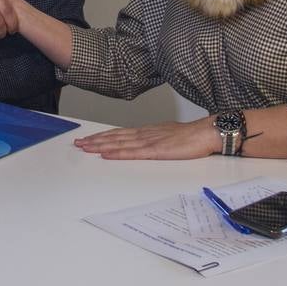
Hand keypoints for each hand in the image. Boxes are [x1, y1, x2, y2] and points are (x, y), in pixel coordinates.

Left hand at [73, 119, 216, 159]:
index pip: (121, 133)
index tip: (89, 139)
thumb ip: (157, 140)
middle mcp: (145, 133)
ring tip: (86, 148)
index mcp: (149, 131)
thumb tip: (147, 145)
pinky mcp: (156, 150)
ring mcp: (150, 141)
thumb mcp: (170, 136)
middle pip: (115, 137)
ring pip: (120, 143)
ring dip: (101, 145)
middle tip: (78, 143)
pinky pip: (133, 152)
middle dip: (96, 140)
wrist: (207, 132)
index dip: (104, 136)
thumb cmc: (193, 136)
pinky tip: (106, 154)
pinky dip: (117, 152)